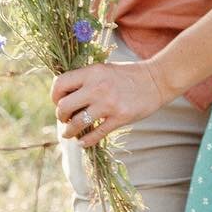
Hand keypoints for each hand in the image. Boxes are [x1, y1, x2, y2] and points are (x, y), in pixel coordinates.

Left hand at [51, 59, 167, 150]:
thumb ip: (85, 79)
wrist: (157, 80)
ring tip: (69, 134)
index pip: (60, 84)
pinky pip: (96, 134)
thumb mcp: (104, 69)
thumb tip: (65, 96)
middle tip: (64, 119)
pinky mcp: (120, 118)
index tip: (58, 102)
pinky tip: (83, 142)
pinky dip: (86, 141)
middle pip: (64, 106)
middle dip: (60, 115)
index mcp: (92, 72)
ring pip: (77, 123)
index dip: (54, 96)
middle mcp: (97, 87)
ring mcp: (108, 104)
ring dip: (69, 131)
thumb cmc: (129, 74)